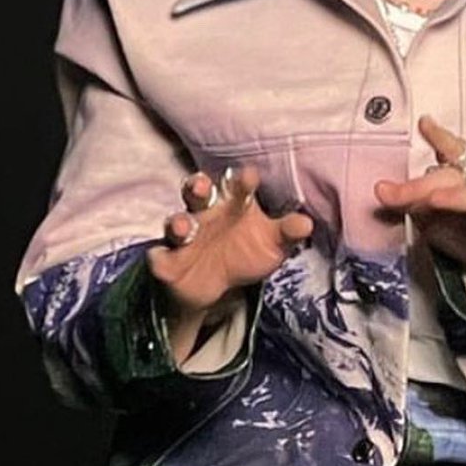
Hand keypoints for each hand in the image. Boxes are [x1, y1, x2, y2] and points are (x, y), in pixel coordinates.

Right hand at [146, 164, 313, 361]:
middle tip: (202, 186)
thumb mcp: (272, 243)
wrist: (217, 288)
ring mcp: (184, 237)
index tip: (249, 177)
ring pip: (177, 222)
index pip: (237, 187)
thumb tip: (306, 224)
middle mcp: (206, 213)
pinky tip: (160, 260)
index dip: (241, 181)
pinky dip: (159, 259)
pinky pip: (159, 258)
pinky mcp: (167, 261)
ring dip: (178, 223)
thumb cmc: (247, 251)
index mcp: (233, 204)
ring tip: (185, 228)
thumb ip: (287, 232)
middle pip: (198, 193)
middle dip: (197, 186)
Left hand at [374, 115, 465, 295]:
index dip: (439, 136)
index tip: (424, 122)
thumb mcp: (436, 213)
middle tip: (392, 193)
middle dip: (419, 185)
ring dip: (456, 197)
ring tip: (436, 200)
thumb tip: (381, 189)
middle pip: (450, 177)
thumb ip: (411, 200)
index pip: (452, 151)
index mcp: (464, 175)